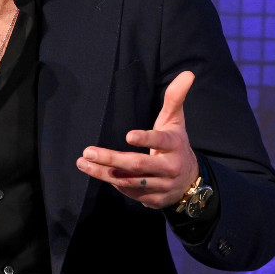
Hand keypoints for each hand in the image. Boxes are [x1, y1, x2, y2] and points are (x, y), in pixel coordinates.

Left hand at [75, 71, 198, 208]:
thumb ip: (175, 98)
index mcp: (175, 145)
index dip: (146, 139)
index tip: (128, 136)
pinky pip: (131, 193)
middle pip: (139, 165)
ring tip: (83, 162)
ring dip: (104, 174)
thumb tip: (187, 73)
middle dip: (112, 159)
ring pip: (130, 182)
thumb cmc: (176, 143)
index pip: (161, 142)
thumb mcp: (175, 120)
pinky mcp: (154, 200)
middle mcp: (170, 167)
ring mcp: (162, 186)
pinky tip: (98, 173)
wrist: (191, 180)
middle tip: (88, 151)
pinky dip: (114, 184)